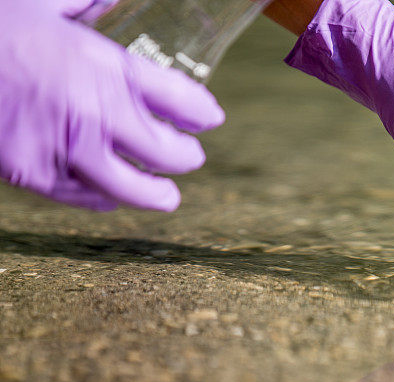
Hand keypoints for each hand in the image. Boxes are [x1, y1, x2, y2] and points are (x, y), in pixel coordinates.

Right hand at [0, 0, 224, 210]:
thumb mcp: (42, 0)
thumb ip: (85, 1)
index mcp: (105, 67)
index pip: (181, 100)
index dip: (201, 113)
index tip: (209, 119)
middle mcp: (96, 114)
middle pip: (168, 153)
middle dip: (186, 157)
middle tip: (190, 157)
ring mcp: (66, 150)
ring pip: (133, 189)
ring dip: (157, 194)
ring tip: (168, 195)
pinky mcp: (35, 175)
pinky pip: (85, 197)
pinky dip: (105, 199)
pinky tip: (112, 197)